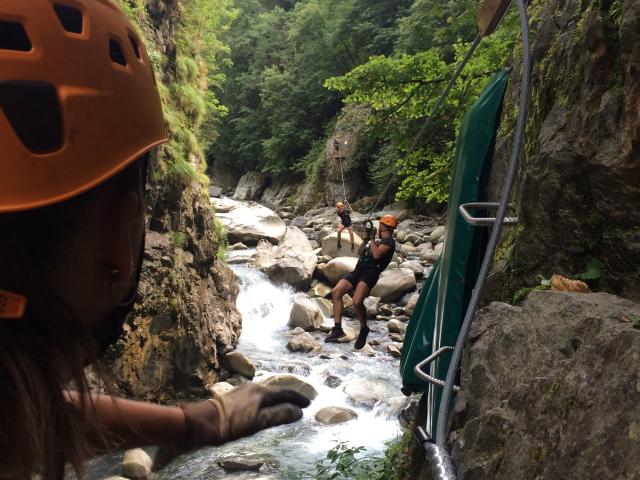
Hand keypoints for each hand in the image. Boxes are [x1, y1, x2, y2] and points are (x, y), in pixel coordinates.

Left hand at [154, 384, 308, 468]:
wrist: (203, 421)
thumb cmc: (231, 423)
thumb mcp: (258, 422)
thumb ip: (278, 415)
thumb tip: (298, 411)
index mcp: (261, 391)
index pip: (285, 392)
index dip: (298, 398)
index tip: (309, 403)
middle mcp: (254, 386)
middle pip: (276, 391)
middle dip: (290, 397)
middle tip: (301, 404)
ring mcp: (244, 390)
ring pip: (267, 393)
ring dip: (278, 399)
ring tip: (287, 405)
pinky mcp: (236, 396)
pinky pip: (258, 396)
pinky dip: (268, 401)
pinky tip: (266, 407)